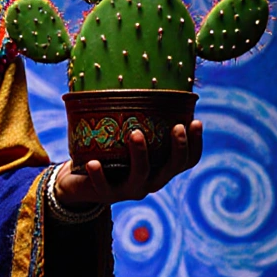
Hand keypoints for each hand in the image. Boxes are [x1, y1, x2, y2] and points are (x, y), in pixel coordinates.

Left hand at [53, 120, 202, 208]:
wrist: (81, 185)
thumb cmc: (108, 154)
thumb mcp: (125, 139)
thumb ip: (137, 121)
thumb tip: (141, 81)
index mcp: (159, 168)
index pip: (186, 161)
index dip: (195, 144)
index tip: (196, 121)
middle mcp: (150, 181)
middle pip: (171, 169)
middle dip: (177, 148)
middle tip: (177, 126)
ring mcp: (129, 190)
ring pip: (140, 176)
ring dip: (140, 154)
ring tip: (135, 133)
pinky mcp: (106, 195)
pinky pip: (104, 186)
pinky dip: (99, 175)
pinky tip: (93, 162)